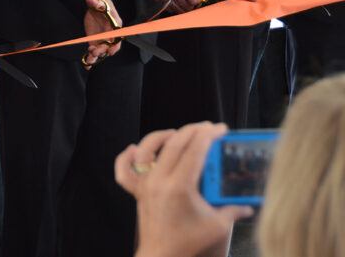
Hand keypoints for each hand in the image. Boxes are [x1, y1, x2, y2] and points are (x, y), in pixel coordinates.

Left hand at [82, 0, 121, 67]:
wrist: (95, 6)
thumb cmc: (101, 2)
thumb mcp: (99, 0)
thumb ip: (96, 2)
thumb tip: (90, 0)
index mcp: (115, 25)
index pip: (118, 37)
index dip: (115, 44)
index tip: (111, 50)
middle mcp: (110, 35)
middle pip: (109, 46)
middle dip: (103, 50)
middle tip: (94, 51)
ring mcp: (102, 40)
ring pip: (101, 51)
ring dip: (96, 56)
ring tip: (89, 60)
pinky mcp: (94, 42)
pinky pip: (93, 52)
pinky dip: (90, 59)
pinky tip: (87, 66)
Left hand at [115, 122, 251, 256]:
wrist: (162, 256)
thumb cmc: (189, 243)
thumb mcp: (217, 226)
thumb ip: (233, 210)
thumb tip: (248, 205)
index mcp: (180, 186)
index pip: (195, 151)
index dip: (209, 136)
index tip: (220, 129)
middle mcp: (159, 180)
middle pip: (174, 144)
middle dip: (193, 131)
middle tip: (208, 128)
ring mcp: (145, 184)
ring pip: (147, 150)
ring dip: (163, 137)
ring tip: (178, 134)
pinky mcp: (137, 191)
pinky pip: (124, 170)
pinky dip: (127, 157)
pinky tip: (135, 149)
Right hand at [129, 0, 204, 12]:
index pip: (194, 1)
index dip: (199, 1)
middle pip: (187, 9)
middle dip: (192, 6)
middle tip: (192, 0)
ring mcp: (165, 0)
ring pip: (178, 11)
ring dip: (183, 8)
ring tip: (184, 2)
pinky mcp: (157, 1)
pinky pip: (168, 9)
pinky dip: (173, 8)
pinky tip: (173, 1)